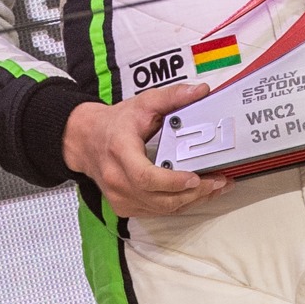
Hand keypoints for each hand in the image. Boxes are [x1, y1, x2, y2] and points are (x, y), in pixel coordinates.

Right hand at [60, 81, 229, 216]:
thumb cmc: (114, 123)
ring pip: (161, 209)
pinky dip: (179, 205)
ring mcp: (119, 197)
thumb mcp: (142, 103)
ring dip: (192, 201)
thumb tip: (201, 91)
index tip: (195, 178)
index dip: (172, 182)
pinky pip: (157, 211)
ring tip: (216, 188)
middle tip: (219, 182)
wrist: (85, 140)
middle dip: (194, 193)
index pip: (145, 176)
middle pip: (159, 198)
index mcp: (119, 151)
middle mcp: (117, 179)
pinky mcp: (124, 207)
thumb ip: (172, 97)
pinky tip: (196, 194)